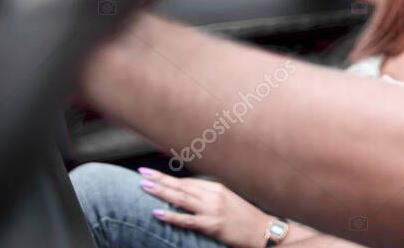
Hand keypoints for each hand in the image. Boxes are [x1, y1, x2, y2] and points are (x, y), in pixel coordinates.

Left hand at [138, 167, 274, 247]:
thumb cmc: (245, 218)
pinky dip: (171, 216)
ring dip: (161, 192)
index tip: (152, 172)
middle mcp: (213, 195)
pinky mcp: (212, 225)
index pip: (187, 182)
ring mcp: (212, 210)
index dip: (168, 178)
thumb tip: (189, 195)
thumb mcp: (228, 201)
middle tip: (142, 173)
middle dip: (159, 179)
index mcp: (216, 188)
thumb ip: (210, 196)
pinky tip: (158, 213)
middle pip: (181, 186)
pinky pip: (187, 220)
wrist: (262, 230)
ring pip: (181, 199)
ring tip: (144, 187)